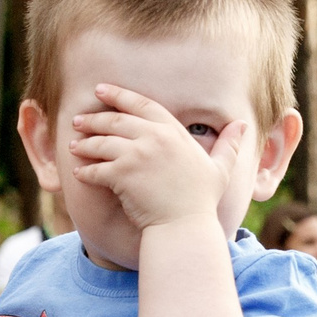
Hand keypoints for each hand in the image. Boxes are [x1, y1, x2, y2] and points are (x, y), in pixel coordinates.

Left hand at [67, 84, 248, 234]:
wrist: (184, 226)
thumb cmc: (201, 201)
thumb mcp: (220, 169)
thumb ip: (228, 145)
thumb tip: (242, 125)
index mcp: (173, 132)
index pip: (142, 105)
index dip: (119, 95)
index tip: (102, 90)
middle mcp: (153, 138)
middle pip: (116, 120)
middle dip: (94, 119)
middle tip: (79, 120)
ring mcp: (136, 155)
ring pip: (101, 142)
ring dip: (84, 144)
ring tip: (73, 145)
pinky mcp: (122, 175)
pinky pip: (95, 168)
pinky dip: (84, 170)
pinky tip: (78, 172)